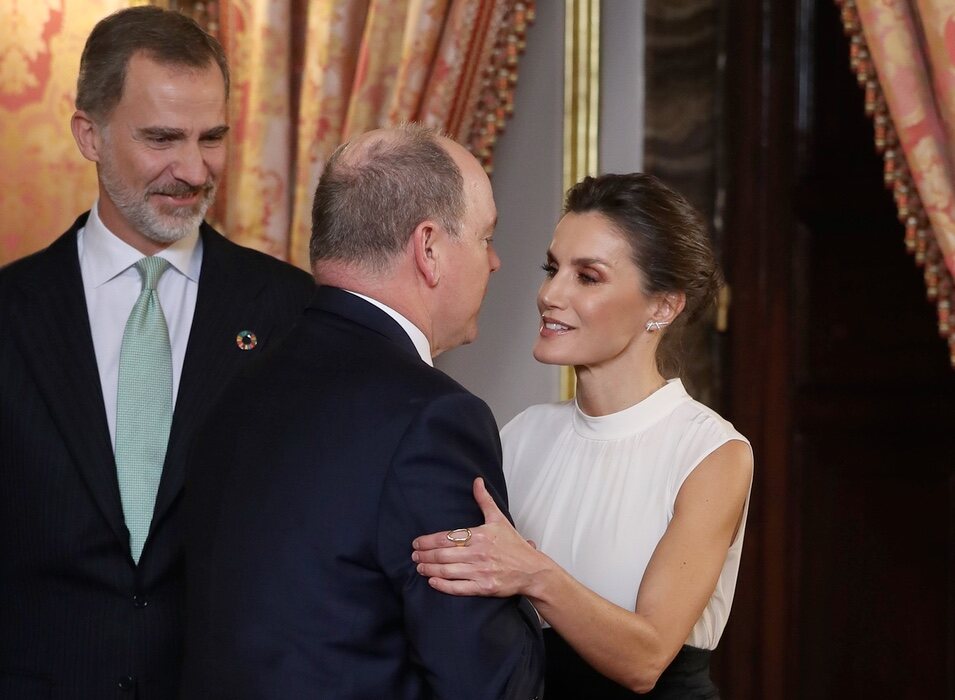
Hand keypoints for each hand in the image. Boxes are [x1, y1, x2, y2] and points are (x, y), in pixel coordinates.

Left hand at [411, 477, 543, 596]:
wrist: (532, 570)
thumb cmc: (514, 546)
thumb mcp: (499, 519)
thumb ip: (485, 500)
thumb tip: (477, 481)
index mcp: (481, 535)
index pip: (447, 537)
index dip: (428, 541)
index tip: (416, 542)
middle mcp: (479, 553)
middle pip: (443, 554)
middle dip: (425, 555)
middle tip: (414, 556)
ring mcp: (481, 572)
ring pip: (448, 571)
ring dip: (430, 570)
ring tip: (420, 568)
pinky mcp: (484, 588)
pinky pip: (459, 588)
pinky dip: (443, 586)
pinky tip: (432, 582)